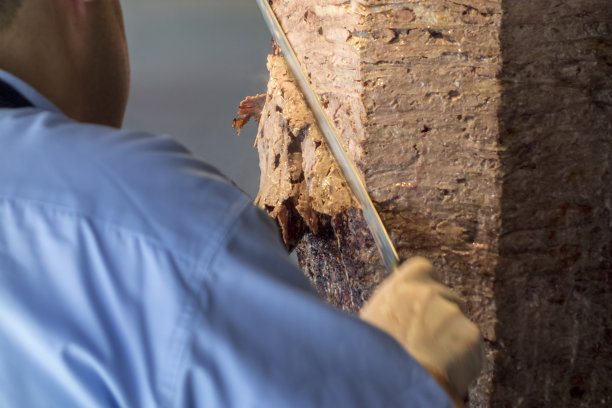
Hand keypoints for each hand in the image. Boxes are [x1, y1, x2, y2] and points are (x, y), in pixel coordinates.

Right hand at [359, 257, 483, 404]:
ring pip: (460, 324)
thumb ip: (395, 305)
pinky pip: (472, 348)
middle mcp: (430, 291)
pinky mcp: (471, 336)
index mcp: (404, 282)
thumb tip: (404, 309)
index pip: (425, 269)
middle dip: (443, 318)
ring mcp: (453, 313)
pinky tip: (444, 371)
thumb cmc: (372, 354)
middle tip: (427, 341)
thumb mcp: (372, 318)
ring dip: (453, 340)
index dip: (427, 288)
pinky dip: (464, 361)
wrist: (388, 383)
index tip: (423, 304)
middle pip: (448, 298)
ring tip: (432, 360)